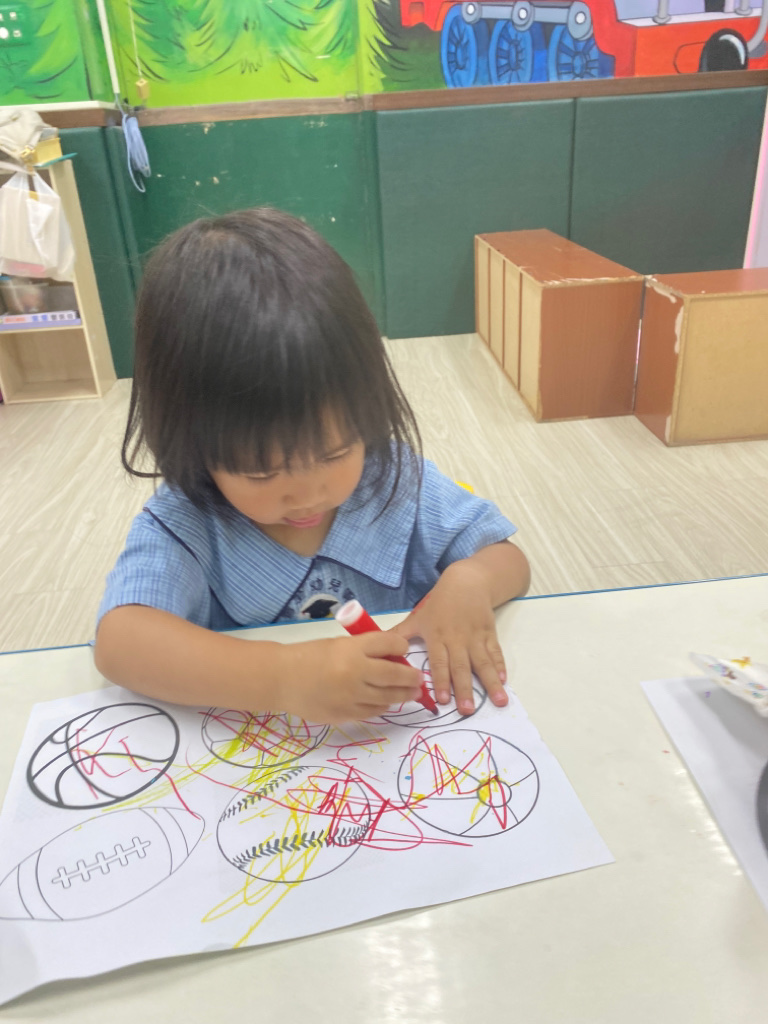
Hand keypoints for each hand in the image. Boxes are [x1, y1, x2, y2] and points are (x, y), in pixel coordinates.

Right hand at [280, 632, 422, 723]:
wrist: (281, 679)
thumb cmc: (308, 656)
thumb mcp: (338, 644)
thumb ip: (364, 650)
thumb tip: (391, 660)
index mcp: (353, 648)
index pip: (390, 644)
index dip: (401, 647)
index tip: (404, 650)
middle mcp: (356, 671)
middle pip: (396, 674)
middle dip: (411, 677)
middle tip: (419, 679)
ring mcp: (352, 696)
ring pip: (388, 697)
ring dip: (402, 694)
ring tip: (411, 693)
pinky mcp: (346, 714)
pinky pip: (373, 711)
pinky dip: (383, 706)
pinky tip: (387, 703)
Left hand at [393, 561, 507, 714]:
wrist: (467, 582)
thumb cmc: (439, 603)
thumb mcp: (418, 617)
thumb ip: (400, 634)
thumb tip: (376, 647)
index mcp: (437, 637)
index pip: (439, 662)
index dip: (441, 680)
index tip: (443, 700)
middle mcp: (457, 640)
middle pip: (461, 667)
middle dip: (464, 689)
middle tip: (467, 710)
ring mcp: (475, 637)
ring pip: (483, 663)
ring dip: (490, 683)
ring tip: (499, 701)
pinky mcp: (489, 634)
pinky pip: (495, 652)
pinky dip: (500, 667)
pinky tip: (504, 682)